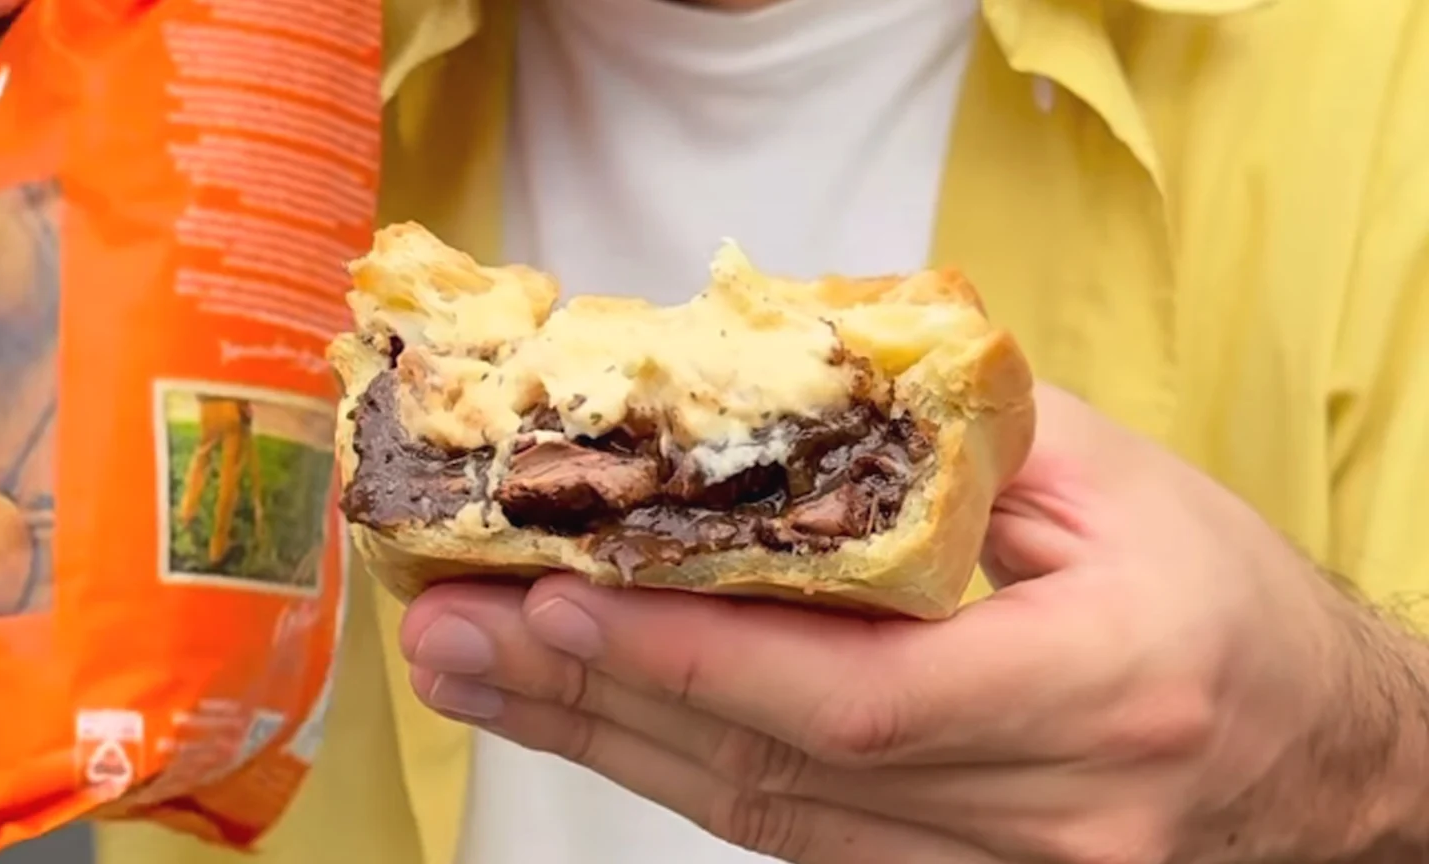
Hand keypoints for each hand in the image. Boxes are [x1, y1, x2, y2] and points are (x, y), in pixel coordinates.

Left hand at [400, 385, 1428, 863]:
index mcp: (1103, 688)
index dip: (690, 662)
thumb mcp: (1118, 483)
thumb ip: (948, 444)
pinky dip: (683, 774)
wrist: (1324, 750)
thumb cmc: (1223, 597)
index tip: (550, 604)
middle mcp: (1053, 814)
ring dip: (609, 746)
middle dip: (595, 705)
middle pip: (779, 776)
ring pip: (767, 823)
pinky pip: (798, 839)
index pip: (858, 699)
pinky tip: (593, 725)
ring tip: (481, 678)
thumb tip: (773, 396)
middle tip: (451, 639)